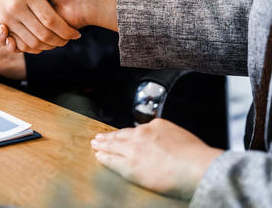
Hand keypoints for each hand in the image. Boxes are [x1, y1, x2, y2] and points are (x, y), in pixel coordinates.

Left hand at [91, 118, 223, 198]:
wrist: (197, 167)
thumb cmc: (196, 156)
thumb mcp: (181, 136)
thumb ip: (168, 137)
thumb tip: (166, 143)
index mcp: (156, 126)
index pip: (137, 130)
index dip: (127, 134)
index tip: (123, 135)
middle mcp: (142, 134)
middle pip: (121, 135)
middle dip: (110, 136)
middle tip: (100, 137)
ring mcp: (134, 149)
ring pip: (114, 145)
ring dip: (103, 144)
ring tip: (96, 145)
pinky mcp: (129, 165)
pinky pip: (112, 160)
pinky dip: (104, 157)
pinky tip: (99, 157)